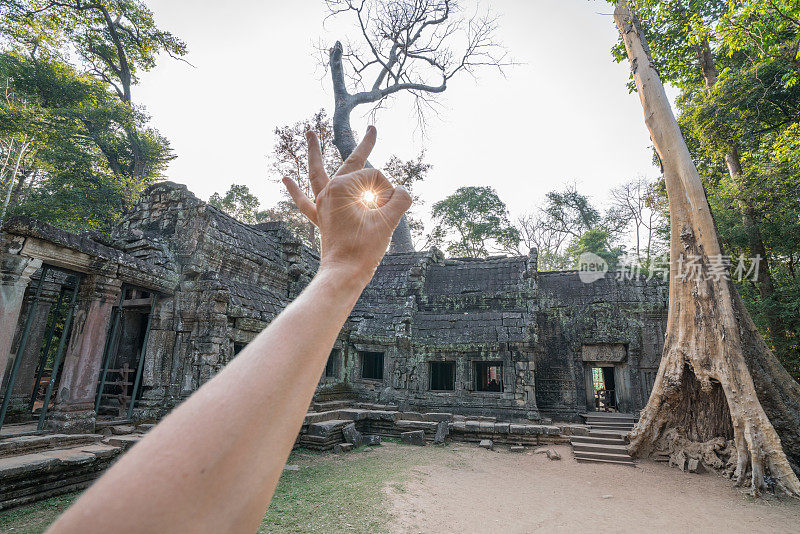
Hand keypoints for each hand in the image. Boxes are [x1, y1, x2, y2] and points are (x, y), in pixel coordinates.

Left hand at [282, 126, 411, 284]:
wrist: (344, 272)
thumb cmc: (365, 247)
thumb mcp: (390, 220)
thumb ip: (401, 199)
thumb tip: (401, 192)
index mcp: (343, 186)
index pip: (376, 178)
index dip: (388, 192)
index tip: (389, 209)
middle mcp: (329, 190)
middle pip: (351, 162)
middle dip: (365, 145)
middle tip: (373, 129)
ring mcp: (322, 203)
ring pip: (317, 172)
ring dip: (313, 152)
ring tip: (309, 133)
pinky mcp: (320, 218)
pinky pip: (303, 201)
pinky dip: (294, 190)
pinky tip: (285, 178)